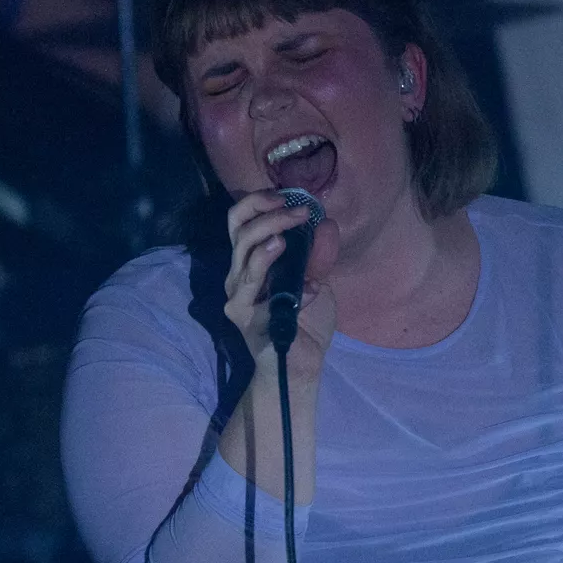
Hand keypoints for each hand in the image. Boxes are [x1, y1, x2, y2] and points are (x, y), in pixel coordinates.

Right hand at [221, 190, 339, 375]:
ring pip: (244, 255)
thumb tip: (325, 222)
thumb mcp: (318, 282)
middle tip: (300, 210)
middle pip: (239, 231)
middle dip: (269, 213)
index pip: (240, 222)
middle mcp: (237, 276)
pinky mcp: (241, 315)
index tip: (287, 196)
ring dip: (270, 233)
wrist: (302, 366)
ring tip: (293, 225)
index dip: (258, 202)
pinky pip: (255, 286)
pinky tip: (300, 274)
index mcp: (250, 263)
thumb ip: (318, 256)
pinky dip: (276, 272)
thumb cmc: (305, 325)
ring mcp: (236, 296)